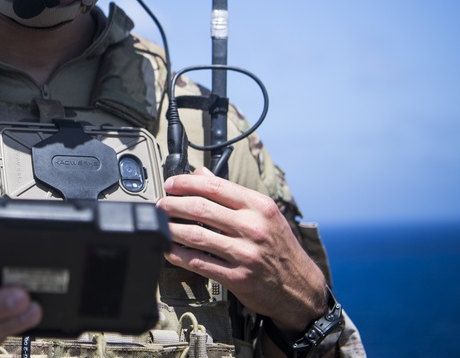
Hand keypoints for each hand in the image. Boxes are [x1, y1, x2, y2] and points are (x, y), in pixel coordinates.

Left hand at [157, 167, 326, 335]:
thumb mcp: (264, 213)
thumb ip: (231, 193)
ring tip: (160, 224)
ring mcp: (245, 253)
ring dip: (171, 228)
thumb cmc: (279, 247)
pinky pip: (199, 263)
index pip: (215, 186)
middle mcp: (253, 227)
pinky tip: (169, 250)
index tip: (171, 184)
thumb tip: (200, 173)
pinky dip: (179, 255)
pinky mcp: (238, 277)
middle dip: (173, 204)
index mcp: (259, 206)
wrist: (299, 286)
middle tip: (160, 205)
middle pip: (201, 208)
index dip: (186, 183)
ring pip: (196, 235)